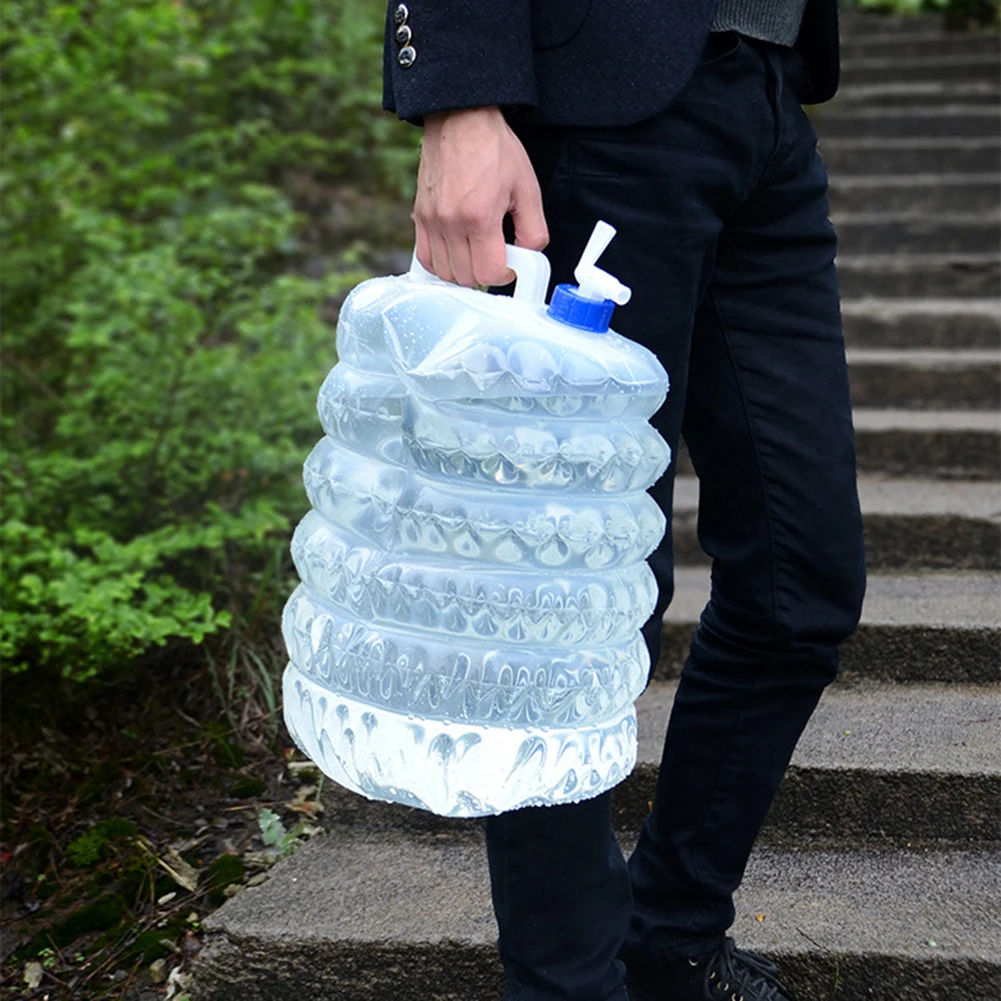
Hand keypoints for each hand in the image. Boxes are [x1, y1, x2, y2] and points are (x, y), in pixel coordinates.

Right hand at [414, 106, 548, 286]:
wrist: (461, 119)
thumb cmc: (493, 148)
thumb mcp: (527, 188)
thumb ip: (533, 229)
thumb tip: (527, 255)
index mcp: (479, 216)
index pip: (488, 274)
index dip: (504, 275)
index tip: (510, 264)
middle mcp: (450, 222)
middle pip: (465, 278)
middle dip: (485, 274)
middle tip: (496, 256)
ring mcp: (431, 221)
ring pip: (444, 273)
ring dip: (463, 271)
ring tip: (477, 253)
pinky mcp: (420, 216)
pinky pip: (425, 257)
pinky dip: (441, 263)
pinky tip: (457, 252)